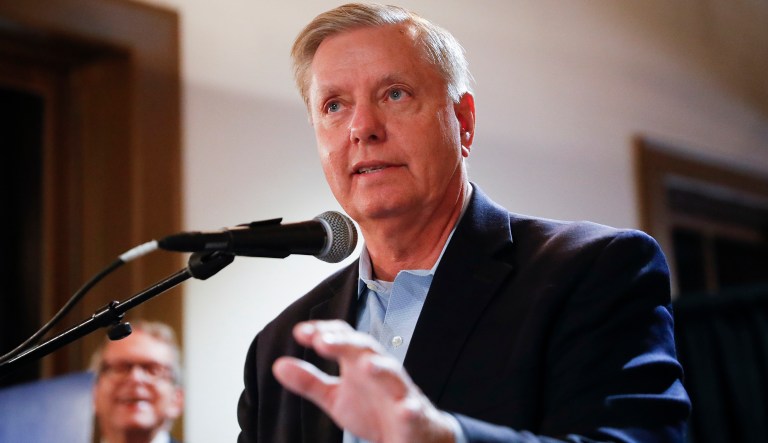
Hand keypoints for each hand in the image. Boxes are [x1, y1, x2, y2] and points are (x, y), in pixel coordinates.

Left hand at [272, 320, 455, 442]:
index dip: (323, 332)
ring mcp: (398, 392)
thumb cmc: (374, 410)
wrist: (410, 435)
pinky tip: (403, 410)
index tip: (300, 333)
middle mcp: (379, 371)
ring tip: (365, 366)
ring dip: (381, 368)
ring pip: (393, 374)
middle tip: (322, 341)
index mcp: (359, 363)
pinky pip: (413, 409)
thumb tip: (278, 365)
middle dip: (346, 343)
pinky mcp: (413, 414)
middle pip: (365, 348)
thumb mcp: (335, 397)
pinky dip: (409, 408)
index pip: (343, 338)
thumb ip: (309, 381)